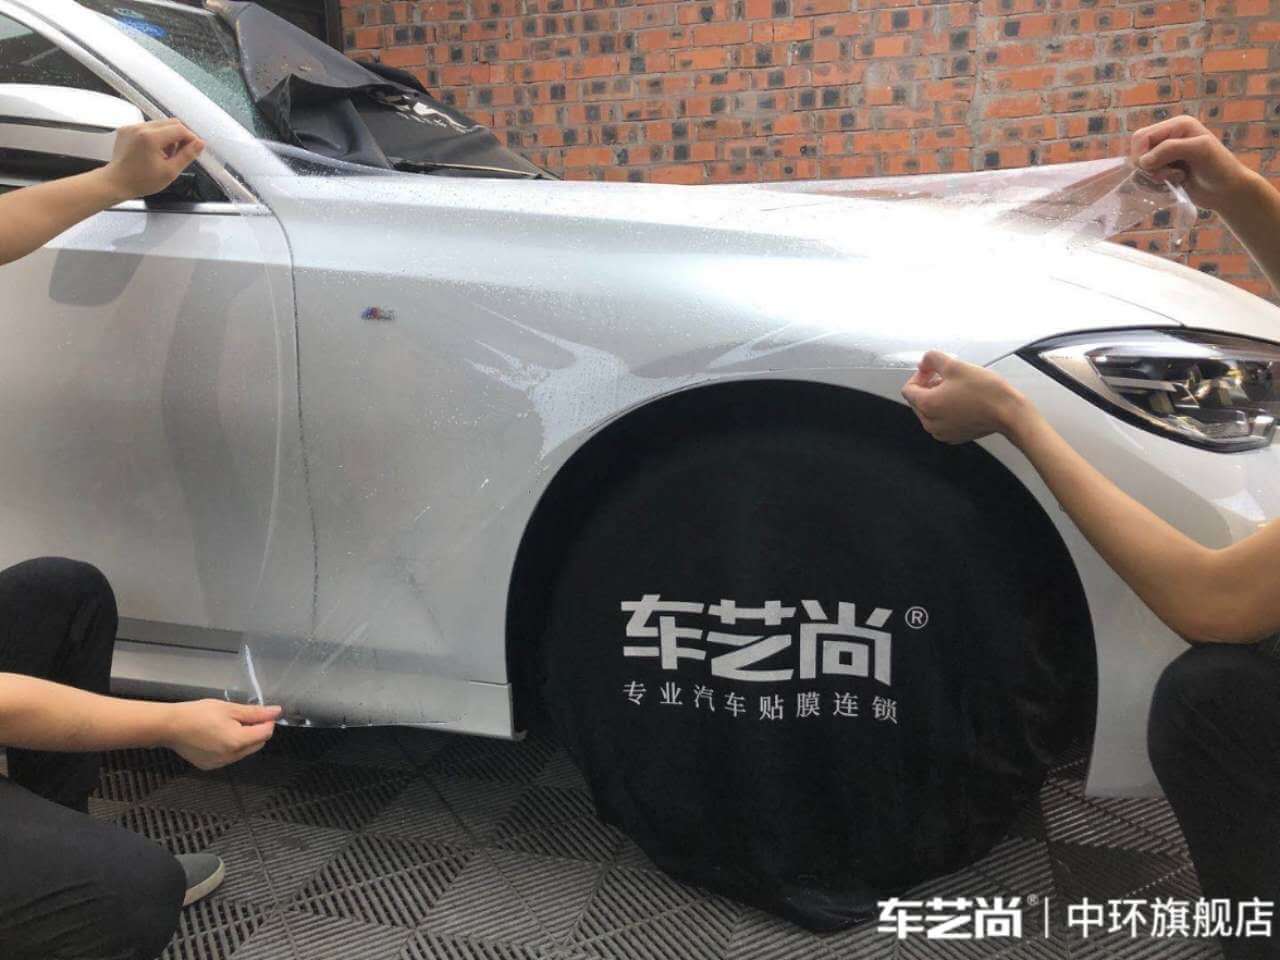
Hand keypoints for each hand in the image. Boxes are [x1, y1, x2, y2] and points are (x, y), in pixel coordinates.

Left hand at [100, 118, 204, 201]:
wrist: (116, 182)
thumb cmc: (140, 181)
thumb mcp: (170, 172)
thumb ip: (187, 155)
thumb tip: (199, 144)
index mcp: (151, 137)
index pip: (180, 129)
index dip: (191, 138)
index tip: (195, 148)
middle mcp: (140, 128)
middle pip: (171, 123)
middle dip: (181, 136)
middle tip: (182, 153)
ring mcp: (132, 127)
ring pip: (160, 124)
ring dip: (168, 137)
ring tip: (166, 155)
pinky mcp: (127, 129)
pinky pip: (148, 127)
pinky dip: (156, 137)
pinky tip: (154, 151)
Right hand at [163, 700, 280, 770]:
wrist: (170, 726)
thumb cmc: (199, 713)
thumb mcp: (229, 708)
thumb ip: (255, 712)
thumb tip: (277, 712)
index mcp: (238, 741)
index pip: (265, 733)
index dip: (267, 721)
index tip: (259, 713)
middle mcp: (231, 756)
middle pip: (257, 744)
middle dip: (256, 731)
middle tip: (243, 717)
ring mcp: (220, 764)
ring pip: (244, 752)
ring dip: (244, 740)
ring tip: (228, 725)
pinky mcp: (209, 766)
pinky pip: (229, 757)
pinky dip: (231, 748)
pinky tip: (218, 736)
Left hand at [900, 351, 1029, 444]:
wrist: (1009, 413)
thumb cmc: (985, 392)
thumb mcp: (956, 365)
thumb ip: (933, 359)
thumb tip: (924, 361)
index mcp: (927, 406)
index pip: (908, 389)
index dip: (919, 375)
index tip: (932, 370)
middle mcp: (930, 423)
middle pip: (917, 401)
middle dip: (928, 386)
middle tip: (946, 377)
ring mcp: (942, 433)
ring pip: (929, 411)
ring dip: (937, 398)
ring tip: (957, 388)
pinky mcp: (954, 437)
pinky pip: (942, 421)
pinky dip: (947, 410)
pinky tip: (963, 400)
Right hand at [1130, 116, 1255, 213]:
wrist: (1228, 191)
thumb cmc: (1219, 168)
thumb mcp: (1200, 150)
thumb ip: (1170, 149)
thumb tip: (1143, 161)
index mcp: (1177, 125)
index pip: (1142, 137)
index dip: (1142, 154)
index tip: (1154, 169)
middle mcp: (1170, 137)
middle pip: (1138, 151)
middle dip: (1147, 167)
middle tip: (1167, 175)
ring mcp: (1166, 155)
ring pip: (1140, 167)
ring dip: (1153, 177)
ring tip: (1175, 179)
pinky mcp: (1165, 170)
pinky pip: (1146, 177)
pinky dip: (1155, 184)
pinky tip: (1173, 184)